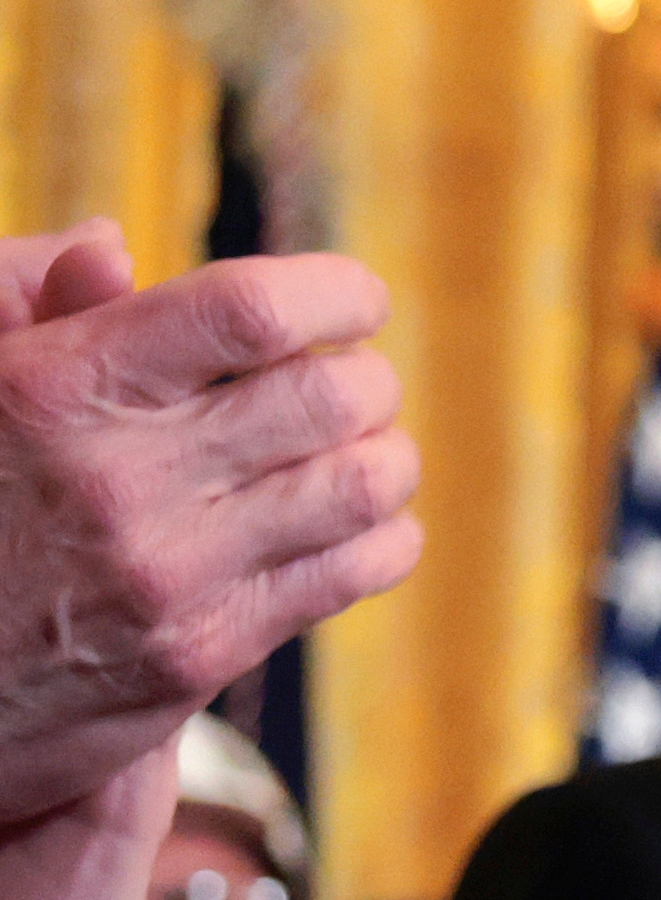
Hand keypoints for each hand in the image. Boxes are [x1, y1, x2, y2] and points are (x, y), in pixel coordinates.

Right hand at [0, 226, 420, 828]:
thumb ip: (31, 303)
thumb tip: (110, 248)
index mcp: (57, 386)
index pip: (246, 312)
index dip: (332, 291)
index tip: (356, 298)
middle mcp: (119, 476)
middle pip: (330, 396)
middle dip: (365, 377)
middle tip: (354, 380)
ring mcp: (168, 572)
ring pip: (359, 486)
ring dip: (386, 457)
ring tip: (364, 448)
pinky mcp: (201, 651)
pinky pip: (349, 574)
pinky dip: (383, 536)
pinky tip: (362, 524)